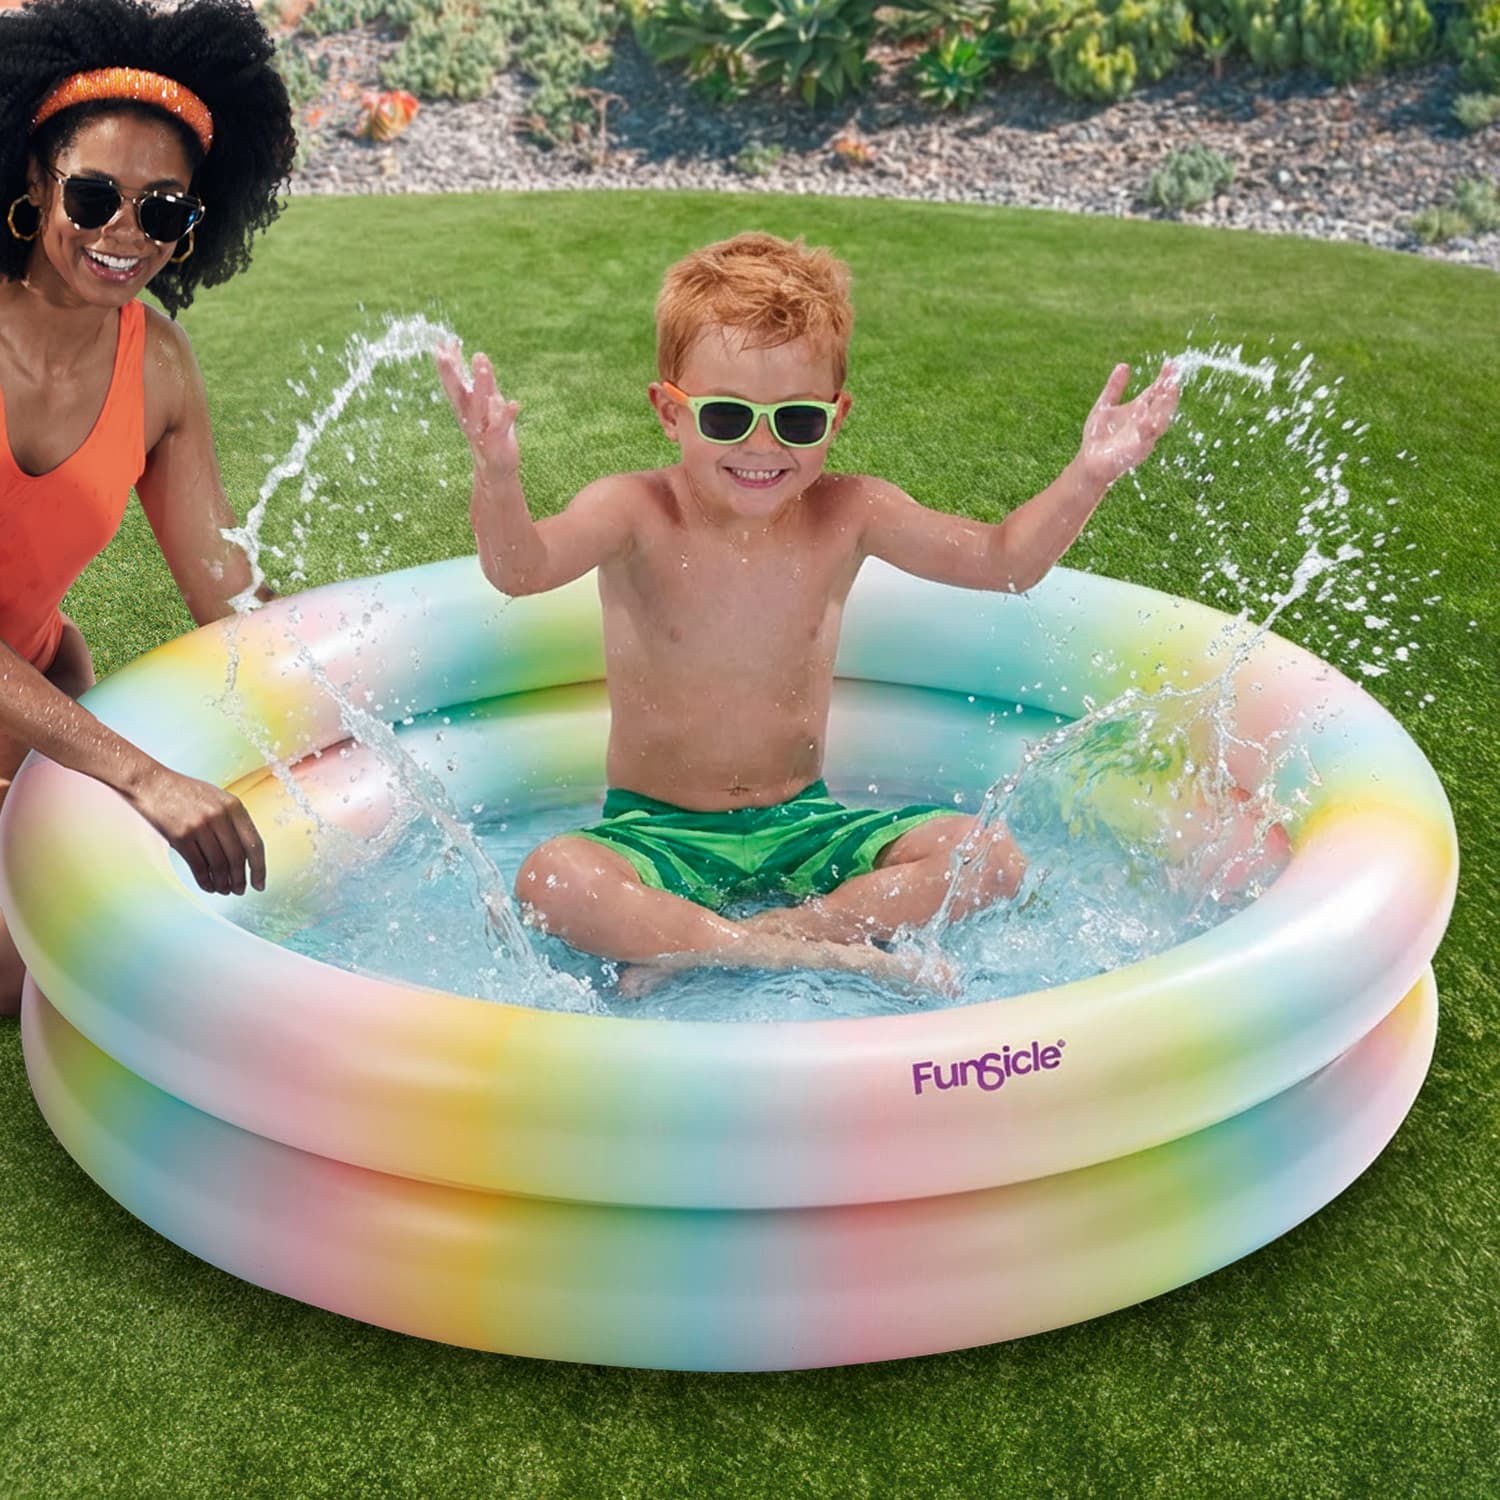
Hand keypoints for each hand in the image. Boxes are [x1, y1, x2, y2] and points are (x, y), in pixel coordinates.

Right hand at [126, 764, 266, 896]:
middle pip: (237, 858)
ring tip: (224, 890)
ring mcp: (200, 826)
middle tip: (239, 890)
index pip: (255, 843)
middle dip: (240, 879)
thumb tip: (246, 853)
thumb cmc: (186, 792)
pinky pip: (198, 866)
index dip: (259, 868)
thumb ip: (233, 820)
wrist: (152, 783)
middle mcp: (220, 816)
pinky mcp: (180, 836)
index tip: (260, 884)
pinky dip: (205, 880)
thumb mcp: (218, 798)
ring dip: (223, 882)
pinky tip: (208, 886)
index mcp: (234, 806)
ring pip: (218, 864)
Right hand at [435, 342, 519, 484]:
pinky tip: (514, 403)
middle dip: (450, 374)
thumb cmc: (488, 431)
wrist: (495, 468)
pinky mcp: (496, 441)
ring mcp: (481, 429)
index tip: (440, 343)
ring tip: (482, 362)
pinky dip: (507, 415)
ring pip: (478, 406)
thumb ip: (477, 377)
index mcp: (464, 406)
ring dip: (480, 385)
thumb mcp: (483, 400)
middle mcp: (468, 416)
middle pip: (458, 392)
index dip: (447, 364)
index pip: (453, 382)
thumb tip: (470, 352)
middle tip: (443, 354)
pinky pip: (501, 427)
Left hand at [1078, 361, 1179, 488]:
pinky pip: (1146, 439)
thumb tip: (1123, 365)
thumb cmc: (1098, 437)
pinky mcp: (1136, 451)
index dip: (1165, 378)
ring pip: (1161, 421)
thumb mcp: (1105, 406)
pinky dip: (1149, 428)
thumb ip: (1114, 387)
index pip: (1156, 391)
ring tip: (1170, 389)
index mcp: (1139, 410)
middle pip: (1164, 404)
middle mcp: (1146, 422)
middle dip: (1170, 390)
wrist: (1089, 464)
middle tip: (1174, 375)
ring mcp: (1144, 437)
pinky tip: (1150, 417)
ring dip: (1166, 406)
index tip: (1170, 363)